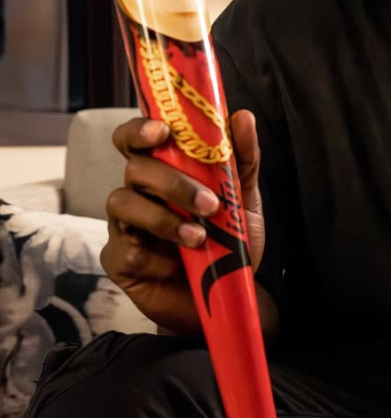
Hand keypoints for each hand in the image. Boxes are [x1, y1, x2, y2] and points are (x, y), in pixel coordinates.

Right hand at [102, 110, 263, 334]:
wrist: (227, 299)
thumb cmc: (228, 245)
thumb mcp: (244, 202)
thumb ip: (243, 160)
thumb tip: (242, 117)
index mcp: (163, 173)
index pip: (137, 140)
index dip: (140, 129)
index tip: (162, 130)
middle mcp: (138, 195)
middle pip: (135, 170)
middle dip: (172, 183)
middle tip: (210, 204)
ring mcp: (125, 228)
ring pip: (123, 204)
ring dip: (164, 219)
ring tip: (200, 238)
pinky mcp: (120, 262)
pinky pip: (127, 251)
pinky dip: (157, 258)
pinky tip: (179, 266)